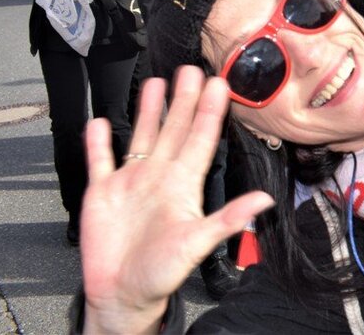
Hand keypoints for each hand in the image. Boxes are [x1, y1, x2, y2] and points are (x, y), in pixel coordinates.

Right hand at [81, 68, 273, 333]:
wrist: (122, 295)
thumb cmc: (161, 274)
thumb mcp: (197, 244)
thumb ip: (229, 219)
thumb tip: (265, 201)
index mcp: (183, 184)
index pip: (200, 138)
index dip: (210, 111)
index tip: (219, 83)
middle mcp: (159, 176)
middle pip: (173, 128)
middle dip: (183, 99)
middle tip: (191, 68)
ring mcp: (130, 182)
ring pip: (142, 136)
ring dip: (149, 110)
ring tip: (155, 82)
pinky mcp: (102, 193)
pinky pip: (100, 160)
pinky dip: (98, 143)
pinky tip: (100, 121)